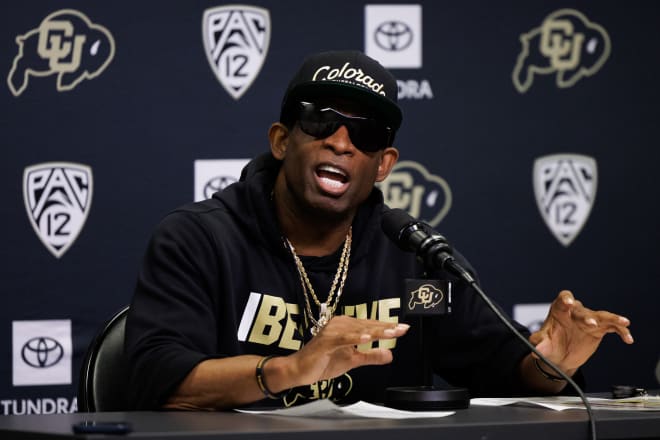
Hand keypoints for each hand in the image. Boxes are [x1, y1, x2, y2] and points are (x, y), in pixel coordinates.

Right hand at [287, 315, 408, 385]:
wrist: (299, 370)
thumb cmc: (323, 362)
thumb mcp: (352, 360)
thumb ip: (370, 356)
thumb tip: (390, 354)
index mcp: (346, 327)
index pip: (370, 326)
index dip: (386, 327)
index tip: (403, 328)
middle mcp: (339, 324)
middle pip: (366, 326)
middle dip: (385, 328)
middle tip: (402, 329)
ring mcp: (332, 331)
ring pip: (358, 330)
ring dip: (375, 331)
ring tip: (391, 332)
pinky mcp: (325, 341)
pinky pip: (343, 339)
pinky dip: (355, 338)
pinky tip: (368, 338)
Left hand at [529, 290, 632, 373]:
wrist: (560, 355)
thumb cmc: (550, 345)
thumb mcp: (543, 345)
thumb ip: (539, 344)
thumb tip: (535, 349)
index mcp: (559, 311)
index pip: (562, 300)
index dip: (565, 300)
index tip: (567, 302)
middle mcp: (575, 313)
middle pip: (582, 310)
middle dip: (587, 316)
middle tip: (592, 323)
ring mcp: (589, 320)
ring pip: (602, 316)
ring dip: (612, 319)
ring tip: (624, 322)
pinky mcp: (600, 328)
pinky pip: (612, 327)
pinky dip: (620, 331)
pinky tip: (628, 339)